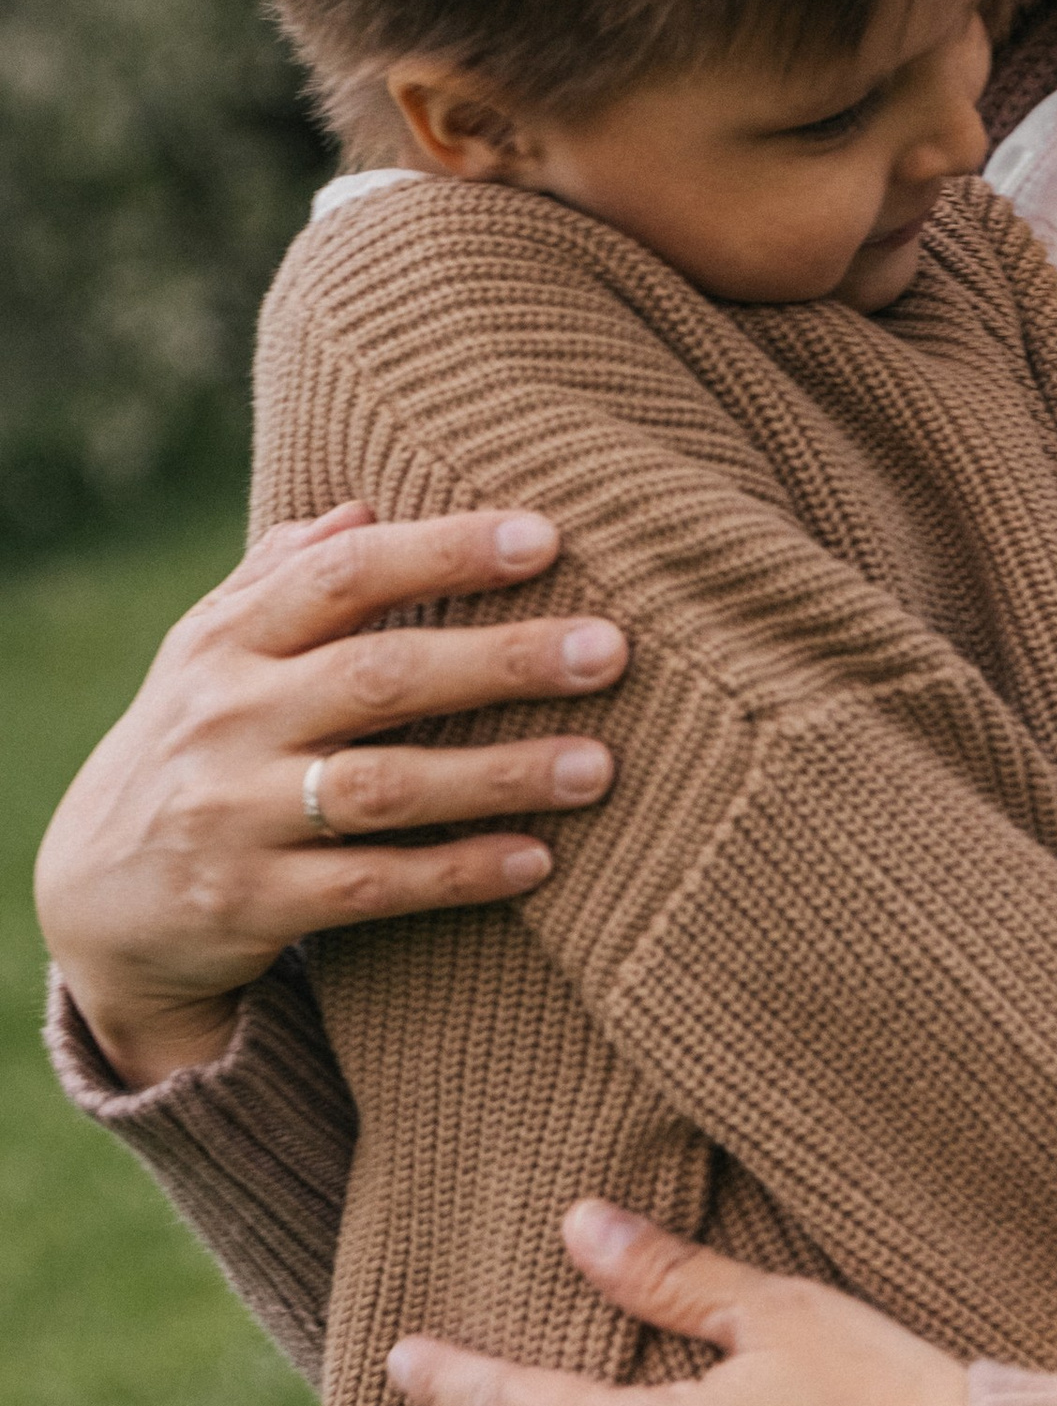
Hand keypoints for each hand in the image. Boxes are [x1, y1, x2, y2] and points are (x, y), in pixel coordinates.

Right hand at [35, 504, 628, 1087]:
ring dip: (500, 774)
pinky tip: (539, 859)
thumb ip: (281, 578)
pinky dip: (459, 873)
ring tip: (600, 765)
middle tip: (610, 649)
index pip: (341, 575)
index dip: (443, 551)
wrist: (97, 897)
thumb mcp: (208, 655)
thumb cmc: (192, 745)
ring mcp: (235, 815)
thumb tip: (368, 501)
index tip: (545, 537)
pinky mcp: (251, 903)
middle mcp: (227, 719)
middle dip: (502, 659)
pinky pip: (372, 886)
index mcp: (226, 642)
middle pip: (380, 677)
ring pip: (385, 787)